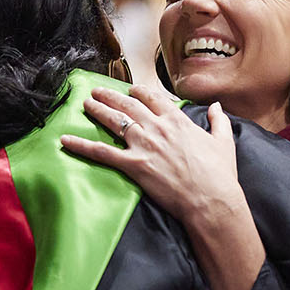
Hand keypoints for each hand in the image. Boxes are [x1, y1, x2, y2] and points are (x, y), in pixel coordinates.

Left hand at [59, 86, 242, 224]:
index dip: (139, 92)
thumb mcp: (224, 142)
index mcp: (178, 120)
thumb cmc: (219, 174)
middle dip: (111, 96)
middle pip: (128, 105)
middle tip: (98, 91)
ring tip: (85, 103)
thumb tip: (216, 107)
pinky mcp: (133, 165)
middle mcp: (157, 127)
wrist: (210, 199)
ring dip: (98, 110)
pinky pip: (102, 152)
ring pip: (114, 121)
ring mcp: (143, 145)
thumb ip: (218, 121)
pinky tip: (66, 140)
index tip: (130, 90)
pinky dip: (82, 145)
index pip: (153, 98)